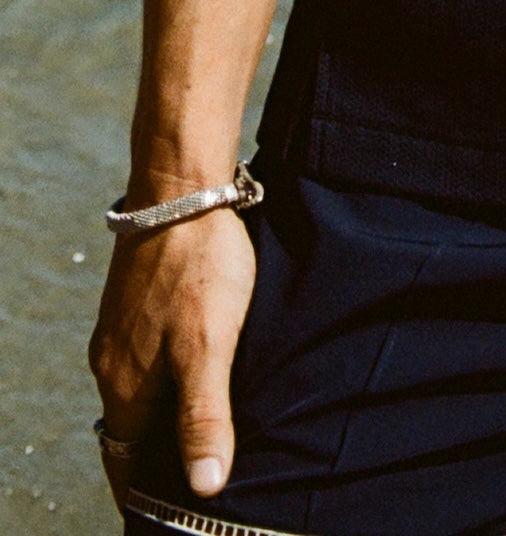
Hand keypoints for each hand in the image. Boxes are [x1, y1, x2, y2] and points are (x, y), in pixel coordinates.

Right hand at [90, 208, 257, 510]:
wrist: (182, 187)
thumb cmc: (199, 265)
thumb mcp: (209, 346)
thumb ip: (204, 416)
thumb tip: (206, 487)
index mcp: (123, 385)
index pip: (125, 460)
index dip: (146, 488)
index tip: (175, 510)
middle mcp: (113, 362)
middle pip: (132, 429)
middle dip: (158, 456)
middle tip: (203, 473)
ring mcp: (122, 330)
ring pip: (141, 391)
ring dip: (166, 414)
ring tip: (208, 429)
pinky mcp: (137, 302)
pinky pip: (148, 358)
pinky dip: (169, 377)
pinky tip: (203, 370)